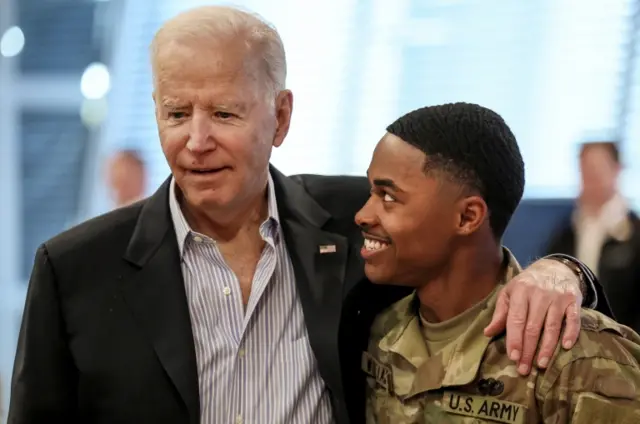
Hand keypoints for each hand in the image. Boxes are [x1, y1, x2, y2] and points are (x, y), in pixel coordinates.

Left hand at [484, 259, 582, 375]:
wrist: (555, 267)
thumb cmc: (527, 284)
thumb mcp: (509, 293)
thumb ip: (500, 313)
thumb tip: (487, 333)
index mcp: (520, 292)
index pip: (516, 319)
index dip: (514, 339)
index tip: (513, 357)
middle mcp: (539, 294)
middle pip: (533, 327)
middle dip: (528, 350)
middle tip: (524, 369)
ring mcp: (558, 297)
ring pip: (552, 326)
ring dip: (547, 348)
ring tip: (541, 365)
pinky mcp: (574, 300)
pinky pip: (573, 319)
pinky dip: (571, 333)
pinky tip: (566, 347)